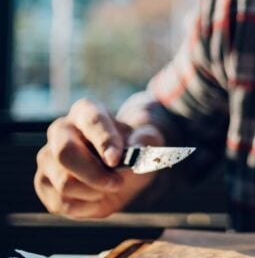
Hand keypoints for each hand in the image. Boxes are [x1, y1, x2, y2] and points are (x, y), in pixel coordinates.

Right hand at [34, 97, 164, 218]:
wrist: (122, 170)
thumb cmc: (132, 149)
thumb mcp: (147, 141)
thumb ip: (144, 140)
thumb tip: (134, 148)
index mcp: (86, 111)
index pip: (92, 121)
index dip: (104, 141)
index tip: (115, 160)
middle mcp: (60, 130)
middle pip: (66, 153)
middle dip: (95, 174)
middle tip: (118, 183)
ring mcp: (47, 157)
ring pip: (64, 183)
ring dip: (95, 193)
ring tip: (110, 187)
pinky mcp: (43, 183)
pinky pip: (62, 203)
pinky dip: (86, 207)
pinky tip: (97, 197)